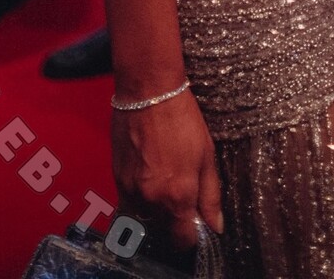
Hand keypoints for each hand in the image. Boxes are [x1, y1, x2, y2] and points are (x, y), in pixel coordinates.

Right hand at [111, 90, 223, 251]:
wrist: (149, 93)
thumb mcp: (207, 155)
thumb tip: (215, 225)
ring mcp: (132, 191)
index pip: (183, 240)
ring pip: (145, 218)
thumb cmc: (181, 119)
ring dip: (156, 210)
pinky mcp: (117, 180)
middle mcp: (153, 199)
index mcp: (178, 196)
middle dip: (174, 220)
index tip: (195, 223)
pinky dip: (139, 199)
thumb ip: (211, 195)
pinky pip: (128, 204)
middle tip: (182, 194)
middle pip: (164, 230)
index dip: (191, 235)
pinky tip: (149, 176)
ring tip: (165, 181)